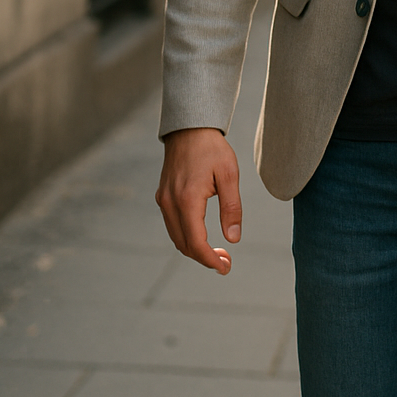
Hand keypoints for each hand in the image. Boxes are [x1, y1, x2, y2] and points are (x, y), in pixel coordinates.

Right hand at [155, 128, 241, 273]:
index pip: (196, 242)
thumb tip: (233, 239)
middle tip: (226, 262)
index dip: (210, 260)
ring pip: (176, 237)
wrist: (189, 128)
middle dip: (204, 258)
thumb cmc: (212, 149)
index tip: (226, 268)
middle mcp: (170, 203)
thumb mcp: (229, 175)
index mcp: (187, 200)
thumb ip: (232, 208)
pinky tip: (204, 235)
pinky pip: (173, 225)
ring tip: (218, 252)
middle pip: (184, 245)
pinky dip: (187, 237)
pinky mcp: (163, 196)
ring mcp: (164, 200)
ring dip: (195, 249)